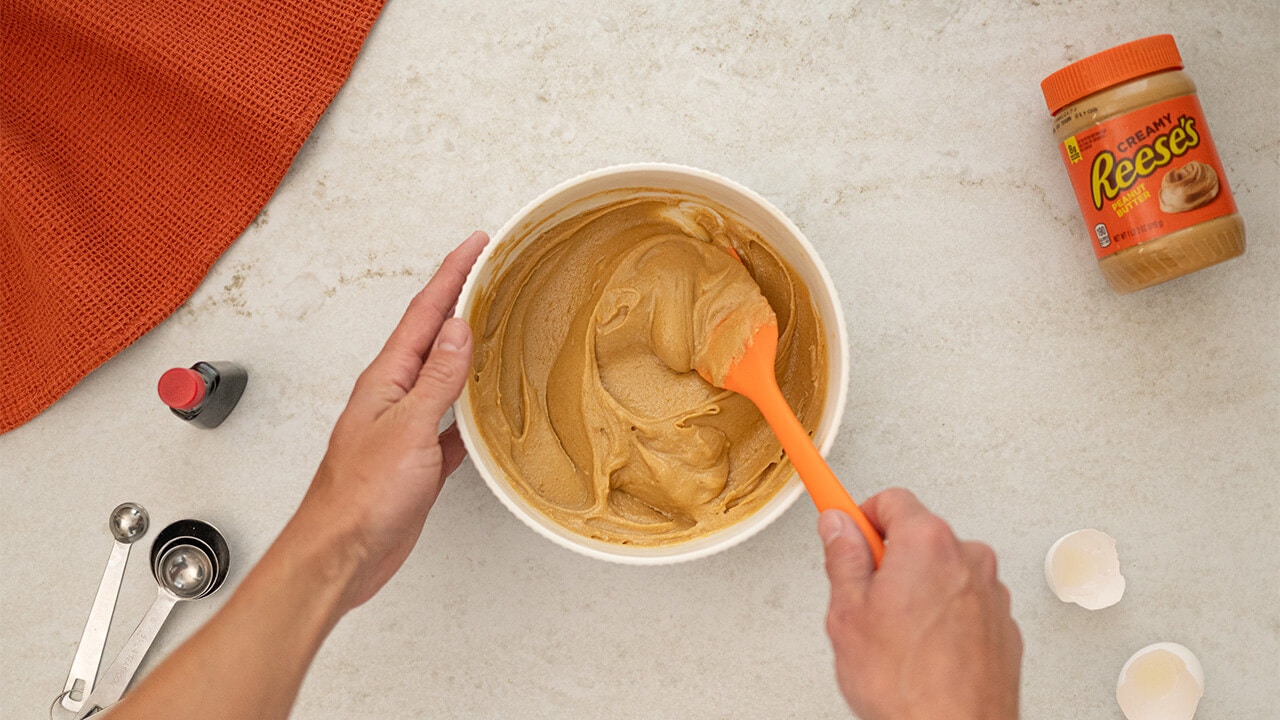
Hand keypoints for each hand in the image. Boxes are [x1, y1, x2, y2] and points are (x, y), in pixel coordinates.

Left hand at [296, 230, 488, 610]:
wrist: (341, 554)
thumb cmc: (361, 497)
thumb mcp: (406, 428)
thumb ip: (437, 379)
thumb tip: (459, 328)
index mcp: (386, 379)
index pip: (425, 313)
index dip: (452, 274)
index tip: (477, 244)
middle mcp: (393, 396)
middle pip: (432, 336)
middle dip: (459, 299)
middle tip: (489, 269)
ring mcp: (404, 427)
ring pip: (442, 376)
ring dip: (466, 348)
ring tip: (493, 324)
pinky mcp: (416, 461)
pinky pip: (449, 422)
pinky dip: (469, 408)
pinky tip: (484, 410)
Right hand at [819, 488, 1021, 719]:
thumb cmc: (907, 685)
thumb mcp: (848, 613)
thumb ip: (843, 558)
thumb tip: (838, 527)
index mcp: (927, 544)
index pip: (890, 500)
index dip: (860, 515)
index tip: (843, 520)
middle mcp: (969, 558)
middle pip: (919, 535)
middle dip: (889, 557)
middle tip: (866, 597)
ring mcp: (992, 593)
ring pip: (943, 571)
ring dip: (919, 588)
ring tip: (895, 635)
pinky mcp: (1003, 624)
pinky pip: (965, 602)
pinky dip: (944, 614)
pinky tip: (922, 650)